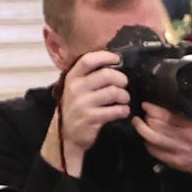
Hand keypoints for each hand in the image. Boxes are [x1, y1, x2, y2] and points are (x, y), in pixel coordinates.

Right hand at [52, 51, 131, 174]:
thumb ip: (88, 75)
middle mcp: (76, 88)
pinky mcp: (92, 118)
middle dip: (122, 79)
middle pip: (107, 75)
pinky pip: (117, 110)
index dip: (105, 56)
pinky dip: (124, 110)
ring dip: (125, 96)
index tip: (117, 59)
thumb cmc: (75, 107)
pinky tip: (122, 111)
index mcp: (72, 77)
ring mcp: (83, 103)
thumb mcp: (75, 88)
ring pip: (115, 92)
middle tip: (123, 85)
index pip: (88, 60)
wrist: (67, 134)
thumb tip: (111, 62)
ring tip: (123, 100)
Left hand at [133, 105, 191, 177]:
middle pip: (156, 124)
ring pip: (152, 138)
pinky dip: (147, 143)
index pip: (166, 114)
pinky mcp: (173, 160)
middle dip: (146, 118)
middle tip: (143, 115)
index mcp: (191, 124)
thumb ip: (184, 113)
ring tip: (137, 123)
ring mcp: (178, 150)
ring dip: (141, 129)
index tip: (146, 105)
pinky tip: (146, 139)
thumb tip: (164, 105)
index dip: (152, 108)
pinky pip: (154, 151)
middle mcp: (184, 137)